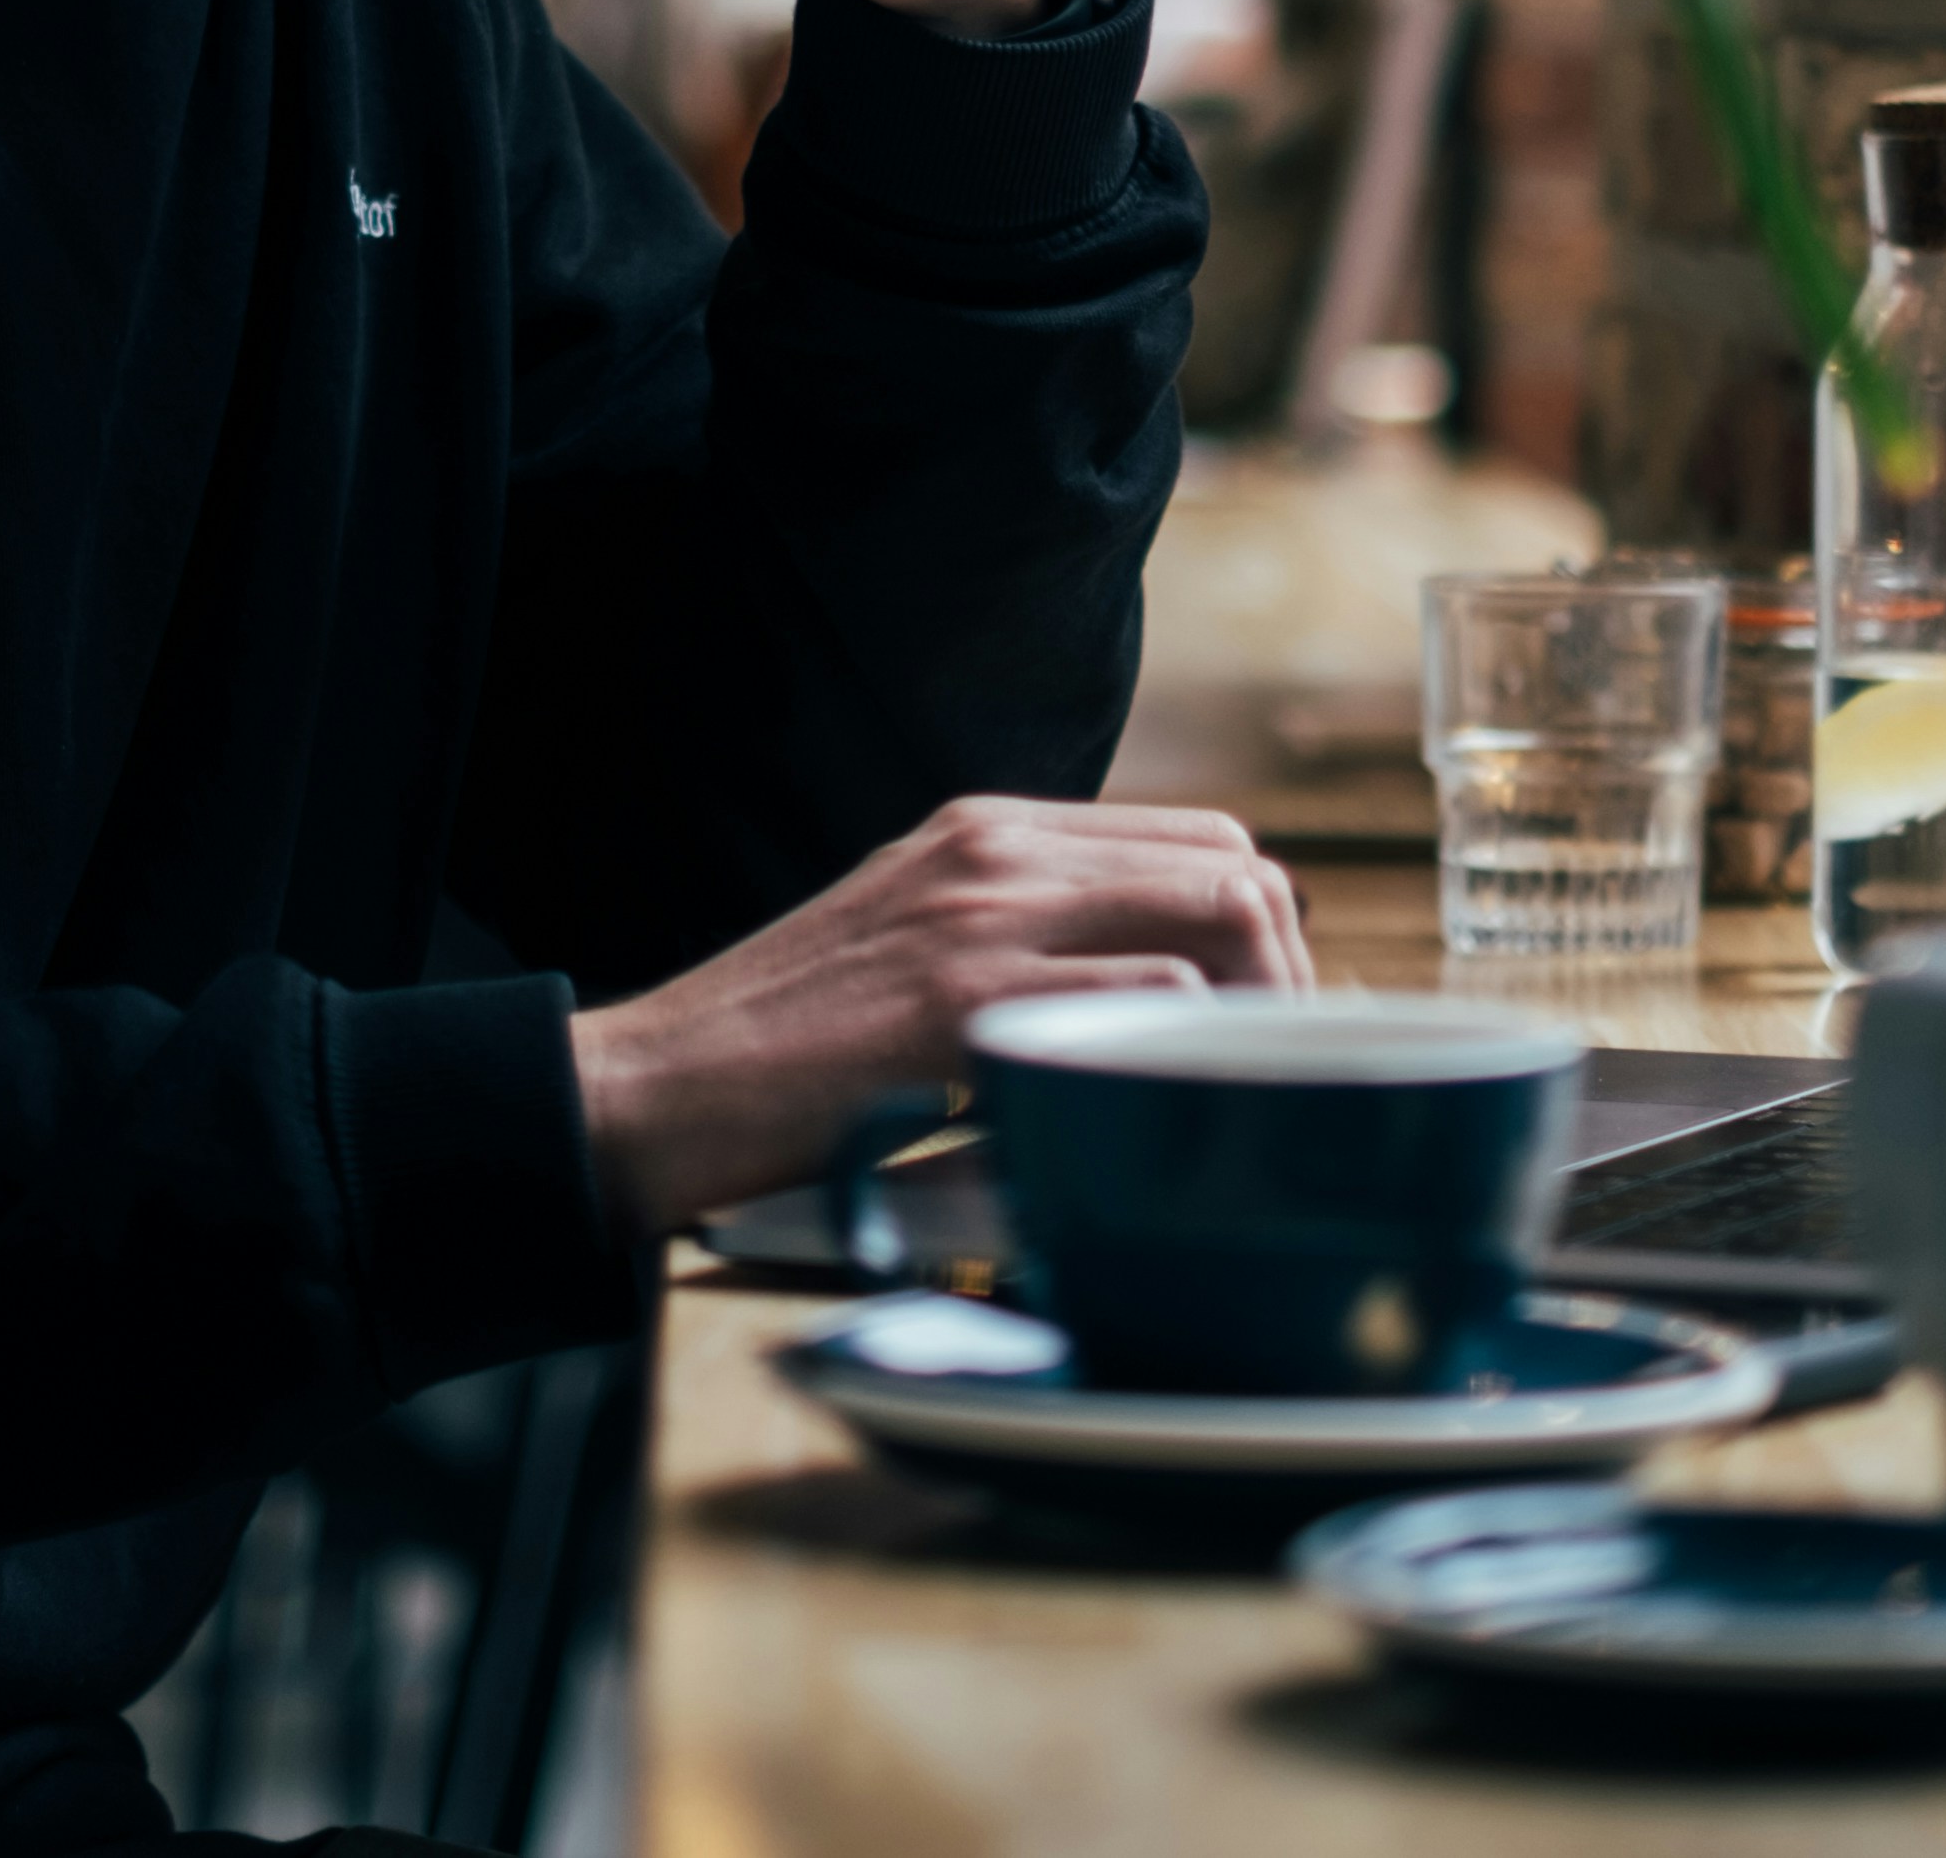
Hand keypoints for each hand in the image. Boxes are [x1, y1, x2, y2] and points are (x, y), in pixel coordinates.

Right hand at [563, 797, 1312, 1234]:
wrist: (657, 1087)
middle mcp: (996, 851)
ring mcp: (983, 919)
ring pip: (1218, 916)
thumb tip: (1154, 989)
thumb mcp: (908, 943)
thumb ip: (1018, 937)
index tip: (1270, 1015)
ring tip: (1238, 1097)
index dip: (1264, 926)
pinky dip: (1186, 1056)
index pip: (1200, 836)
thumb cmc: (780, 1048)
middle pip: (1235, 865)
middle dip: (1289, 970)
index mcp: (986, 830)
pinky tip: (1166, 1114)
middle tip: (1275, 1070)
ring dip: (1258, 1018)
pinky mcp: (965, 1003)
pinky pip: (1150, 996)